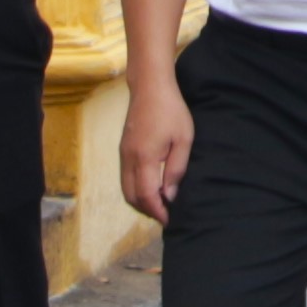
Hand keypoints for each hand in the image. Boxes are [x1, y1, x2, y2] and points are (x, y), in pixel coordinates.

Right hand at [120, 75, 194, 225]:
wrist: (149, 87)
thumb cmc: (171, 110)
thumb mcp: (183, 139)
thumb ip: (176, 168)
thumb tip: (169, 195)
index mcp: (144, 158)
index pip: (146, 195)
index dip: (157, 211)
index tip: (169, 219)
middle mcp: (128, 159)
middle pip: (131, 196)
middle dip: (147, 210)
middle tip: (165, 215)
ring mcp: (123, 154)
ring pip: (125, 189)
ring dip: (140, 201)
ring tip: (159, 204)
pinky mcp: (123, 150)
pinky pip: (125, 178)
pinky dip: (135, 189)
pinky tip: (150, 187)